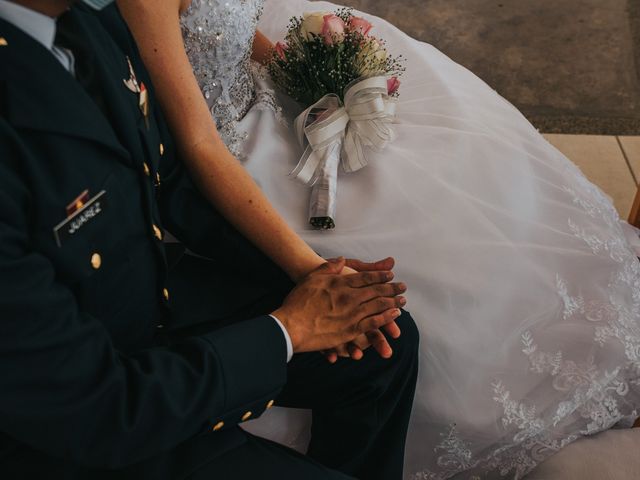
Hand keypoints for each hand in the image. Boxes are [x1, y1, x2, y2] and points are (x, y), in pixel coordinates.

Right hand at [272, 258, 405, 354]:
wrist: (291, 325)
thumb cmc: (298, 301)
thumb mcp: (313, 278)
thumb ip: (330, 267)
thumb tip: (342, 260)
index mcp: (341, 283)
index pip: (366, 277)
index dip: (380, 276)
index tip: (391, 275)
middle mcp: (350, 297)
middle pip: (377, 290)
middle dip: (392, 288)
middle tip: (403, 287)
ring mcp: (352, 315)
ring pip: (378, 306)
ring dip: (393, 302)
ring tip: (402, 301)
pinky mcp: (350, 331)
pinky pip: (373, 324)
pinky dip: (386, 319)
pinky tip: (394, 316)